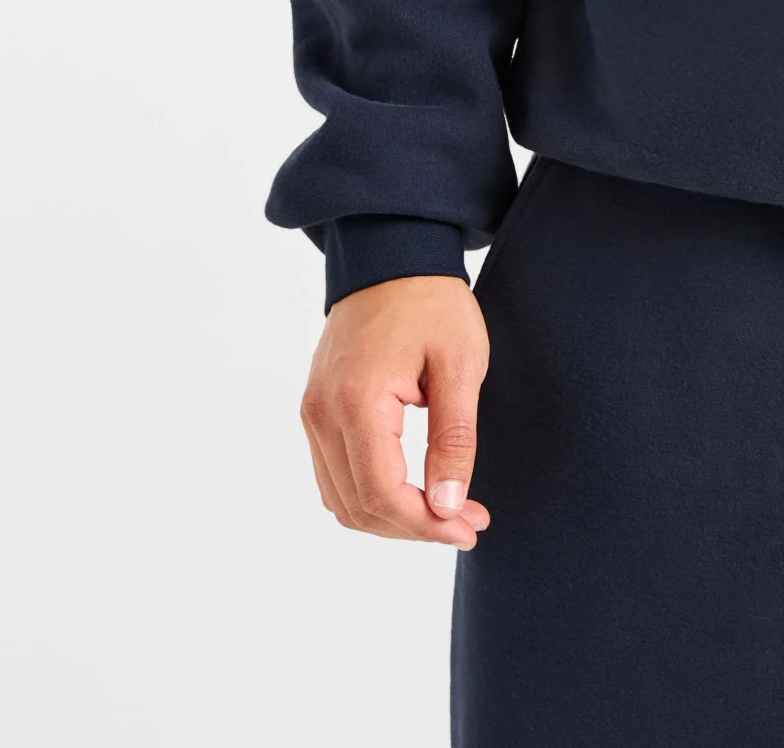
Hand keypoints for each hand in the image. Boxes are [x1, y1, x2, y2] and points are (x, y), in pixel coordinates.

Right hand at [300, 274, 492, 548]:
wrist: (392, 255)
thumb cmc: (432, 302)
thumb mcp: (460, 365)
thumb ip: (454, 439)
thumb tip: (447, 507)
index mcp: (356, 400)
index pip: (382, 494)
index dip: (426, 525)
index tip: (470, 527)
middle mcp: (321, 412)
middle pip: (358, 506)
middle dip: (413, 528)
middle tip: (467, 522)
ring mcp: (312, 412)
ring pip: (341, 500)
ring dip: (391, 518)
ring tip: (444, 512)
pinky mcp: (315, 409)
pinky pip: (334, 475)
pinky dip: (369, 496)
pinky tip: (411, 491)